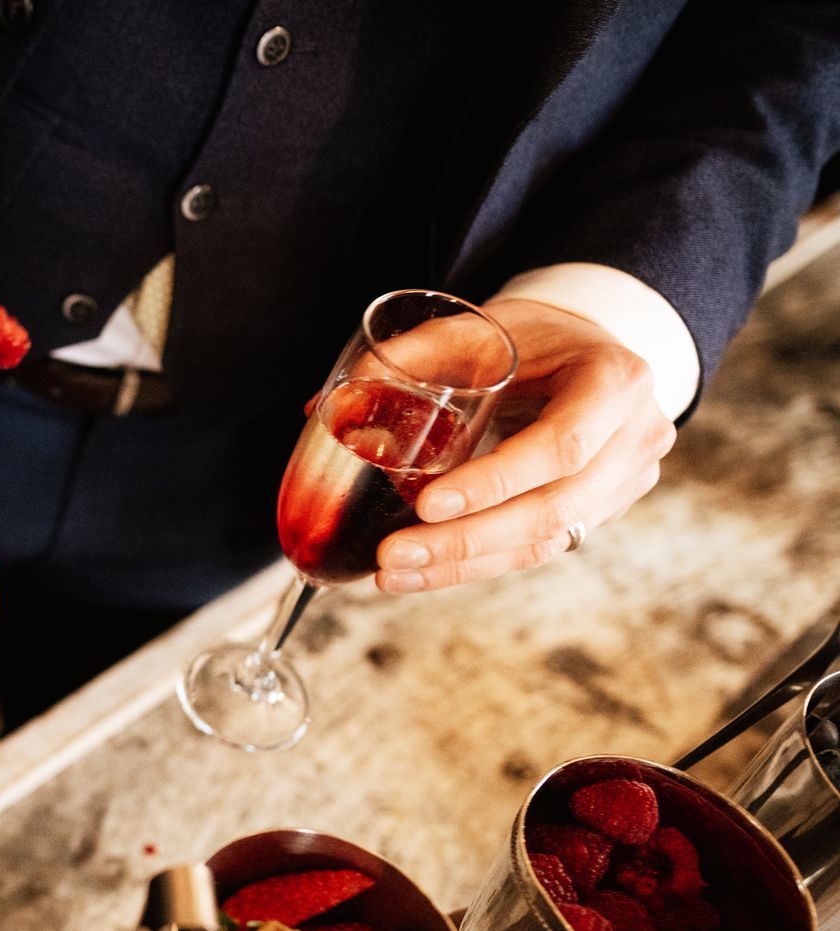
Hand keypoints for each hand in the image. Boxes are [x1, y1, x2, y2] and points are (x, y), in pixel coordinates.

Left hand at [374, 298, 677, 592]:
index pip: (562, 446)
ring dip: (463, 565)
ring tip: (392, 573)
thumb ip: (410, 358)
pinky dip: (477, 563)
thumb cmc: (533, 336)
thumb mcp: (481, 328)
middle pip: (551, 510)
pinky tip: (422, 572)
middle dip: (465, 541)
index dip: (495, 481)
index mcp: (615, 381)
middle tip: (393, 556)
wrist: (590, 349)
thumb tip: (324, 408)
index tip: (429, 504)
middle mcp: (635, 438)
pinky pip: (537, 548)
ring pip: (543, 542)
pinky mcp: (601, 513)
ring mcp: (625, 483)